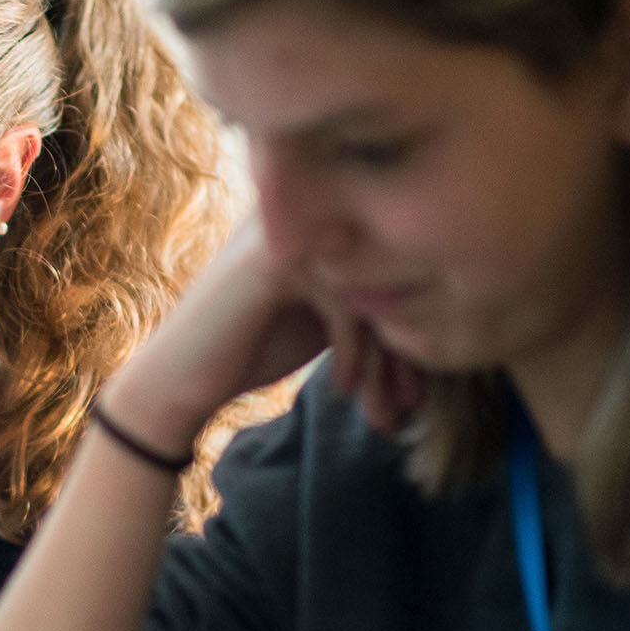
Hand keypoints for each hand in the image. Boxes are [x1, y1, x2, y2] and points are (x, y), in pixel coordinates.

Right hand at [102, 222, 423, 453]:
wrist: (180, 380)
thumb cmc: (252, 350)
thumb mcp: (324, 322)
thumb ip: (370, 303)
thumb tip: (449, 318)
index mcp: (321, 224)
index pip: (393, 269)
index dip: (411, 333)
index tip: (416, 392)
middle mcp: (307, 217)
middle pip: (390, 279)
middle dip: (404, 353)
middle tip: (410, 406)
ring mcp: (288, 232)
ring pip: (371, 293)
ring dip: (384, 362)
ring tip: (386, 412)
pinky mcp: (273, 261)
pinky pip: (344, 302)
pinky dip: (352, 351)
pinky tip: (343, 388)